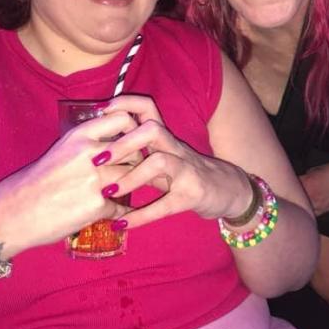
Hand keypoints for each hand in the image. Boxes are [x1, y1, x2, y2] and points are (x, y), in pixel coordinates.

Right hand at [0, 110, 139, 254]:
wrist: (15, 212)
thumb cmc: (38, 180)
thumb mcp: (62, 149)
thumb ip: (89, 141)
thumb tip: (120, 139)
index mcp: (79, 136)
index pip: (123, 118)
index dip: (132, 130)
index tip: (130, 140)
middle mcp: (89, 154)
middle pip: (133, 151)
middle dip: (134, 162)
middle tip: (129, 170)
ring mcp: (94, 180)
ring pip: (130, 178)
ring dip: (128, 186)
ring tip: (118, 191)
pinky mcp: (96, 206)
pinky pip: (120, 206)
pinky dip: (116, 211)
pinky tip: (108, 211)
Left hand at [97, 95, 251, 228]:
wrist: (229, 192)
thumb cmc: (187, 174)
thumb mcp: (164, 158)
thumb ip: (139, 153)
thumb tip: (99, 152)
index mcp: (166, 138)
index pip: (148, 109)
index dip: (126, 104)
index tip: (102, 109)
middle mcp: (176, 149)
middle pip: (152, 130)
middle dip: (124, 142)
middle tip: (98, 159)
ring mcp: (186, 171)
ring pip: (160, 162)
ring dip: (131, 177)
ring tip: (108, 192)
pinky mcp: (191, 195)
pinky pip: (165, 205)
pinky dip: (141, 215)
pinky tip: (121, 224)